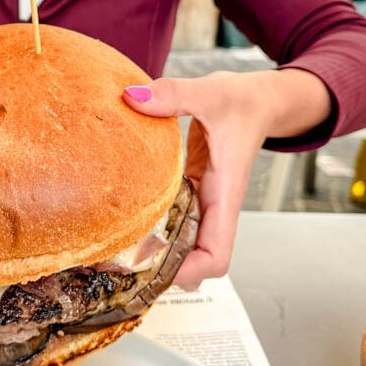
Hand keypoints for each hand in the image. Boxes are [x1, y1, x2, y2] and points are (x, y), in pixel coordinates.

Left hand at [123, 71, 286, 289]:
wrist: (258, 99)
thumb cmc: (244, 102)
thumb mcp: (212, 93)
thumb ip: (174, 94)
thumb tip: (133, 98)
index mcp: (224, 194)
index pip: (217, 255)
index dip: (189, 271)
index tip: (155, 269)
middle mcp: (212, 205)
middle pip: (190, 259)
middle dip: (157, 268)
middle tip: (111, 264)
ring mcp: (200, 200)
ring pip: (177, 240)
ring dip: (149, 248)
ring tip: (107, 248)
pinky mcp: (188, 188)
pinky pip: (168, 215)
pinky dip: (147, 221)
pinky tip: (118, 215)